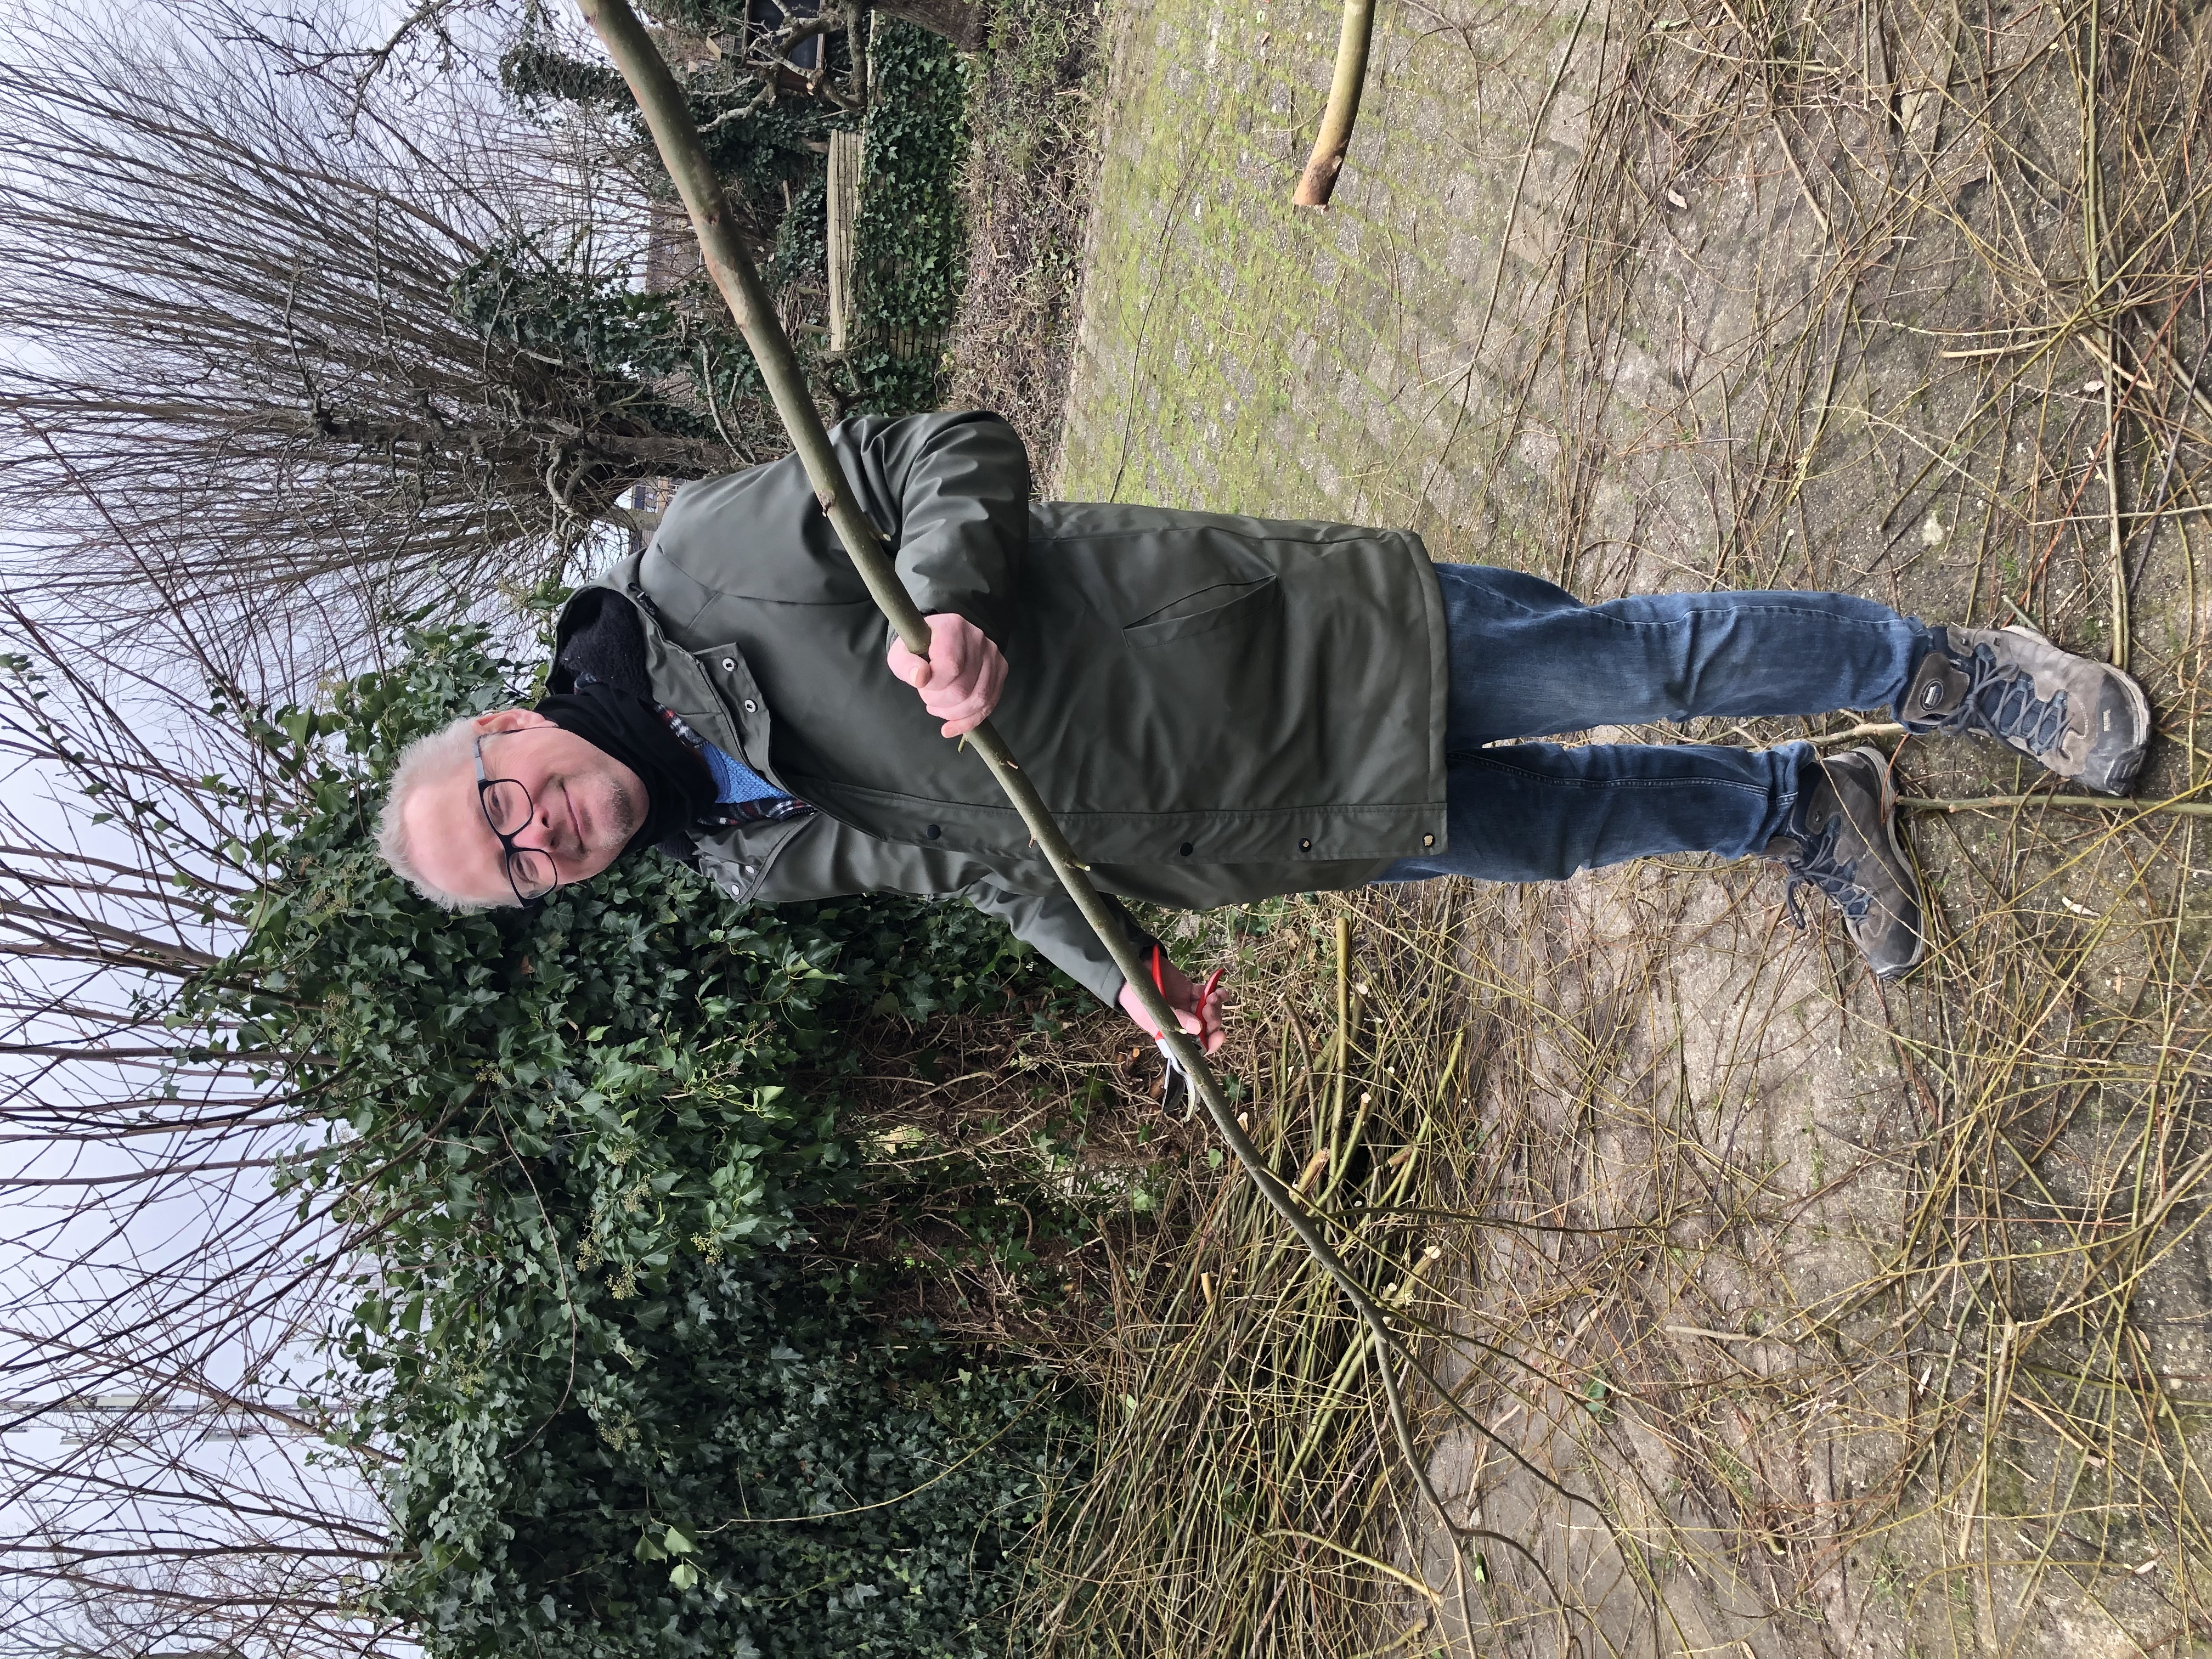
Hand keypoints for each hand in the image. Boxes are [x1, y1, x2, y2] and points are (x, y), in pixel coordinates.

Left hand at [886, 612, 1006, 737]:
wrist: (937, 641)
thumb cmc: (918, 649)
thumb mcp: (901, 654)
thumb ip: (906, 665)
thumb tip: (920, 678)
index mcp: (952, 627)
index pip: (950, 666)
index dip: (934, 685)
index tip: (921, 685)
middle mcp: (977, 638)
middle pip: (964, 687)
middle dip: (941, 701)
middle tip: (927, 696)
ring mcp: (992, 654)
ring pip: (980, 699)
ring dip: (954, 713)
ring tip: (937, 707)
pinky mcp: (1000, 669)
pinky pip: (989, 704)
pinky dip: (968, 721)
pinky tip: (951, 726)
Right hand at [1117, 952, 1226, 1055]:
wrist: (1128, 973)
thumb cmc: (1135, 999)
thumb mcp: (1152, 1013)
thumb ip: (1176, 1019)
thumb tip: (1198, 1028)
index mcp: (1172, 1034)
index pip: (1195, 1046)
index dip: (1210, 1043)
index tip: (1219, 1035)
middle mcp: (1182, 1022)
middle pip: (1206, 1028)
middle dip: (1213, 1019)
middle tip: (1210, 1008)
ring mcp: (1187, 1006)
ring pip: (1209, 1011)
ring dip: (1215, 1006)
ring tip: (1213, 996)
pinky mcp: (1189, 990)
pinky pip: (1207, 994)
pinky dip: (1216, 993)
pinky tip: (1218, 991)